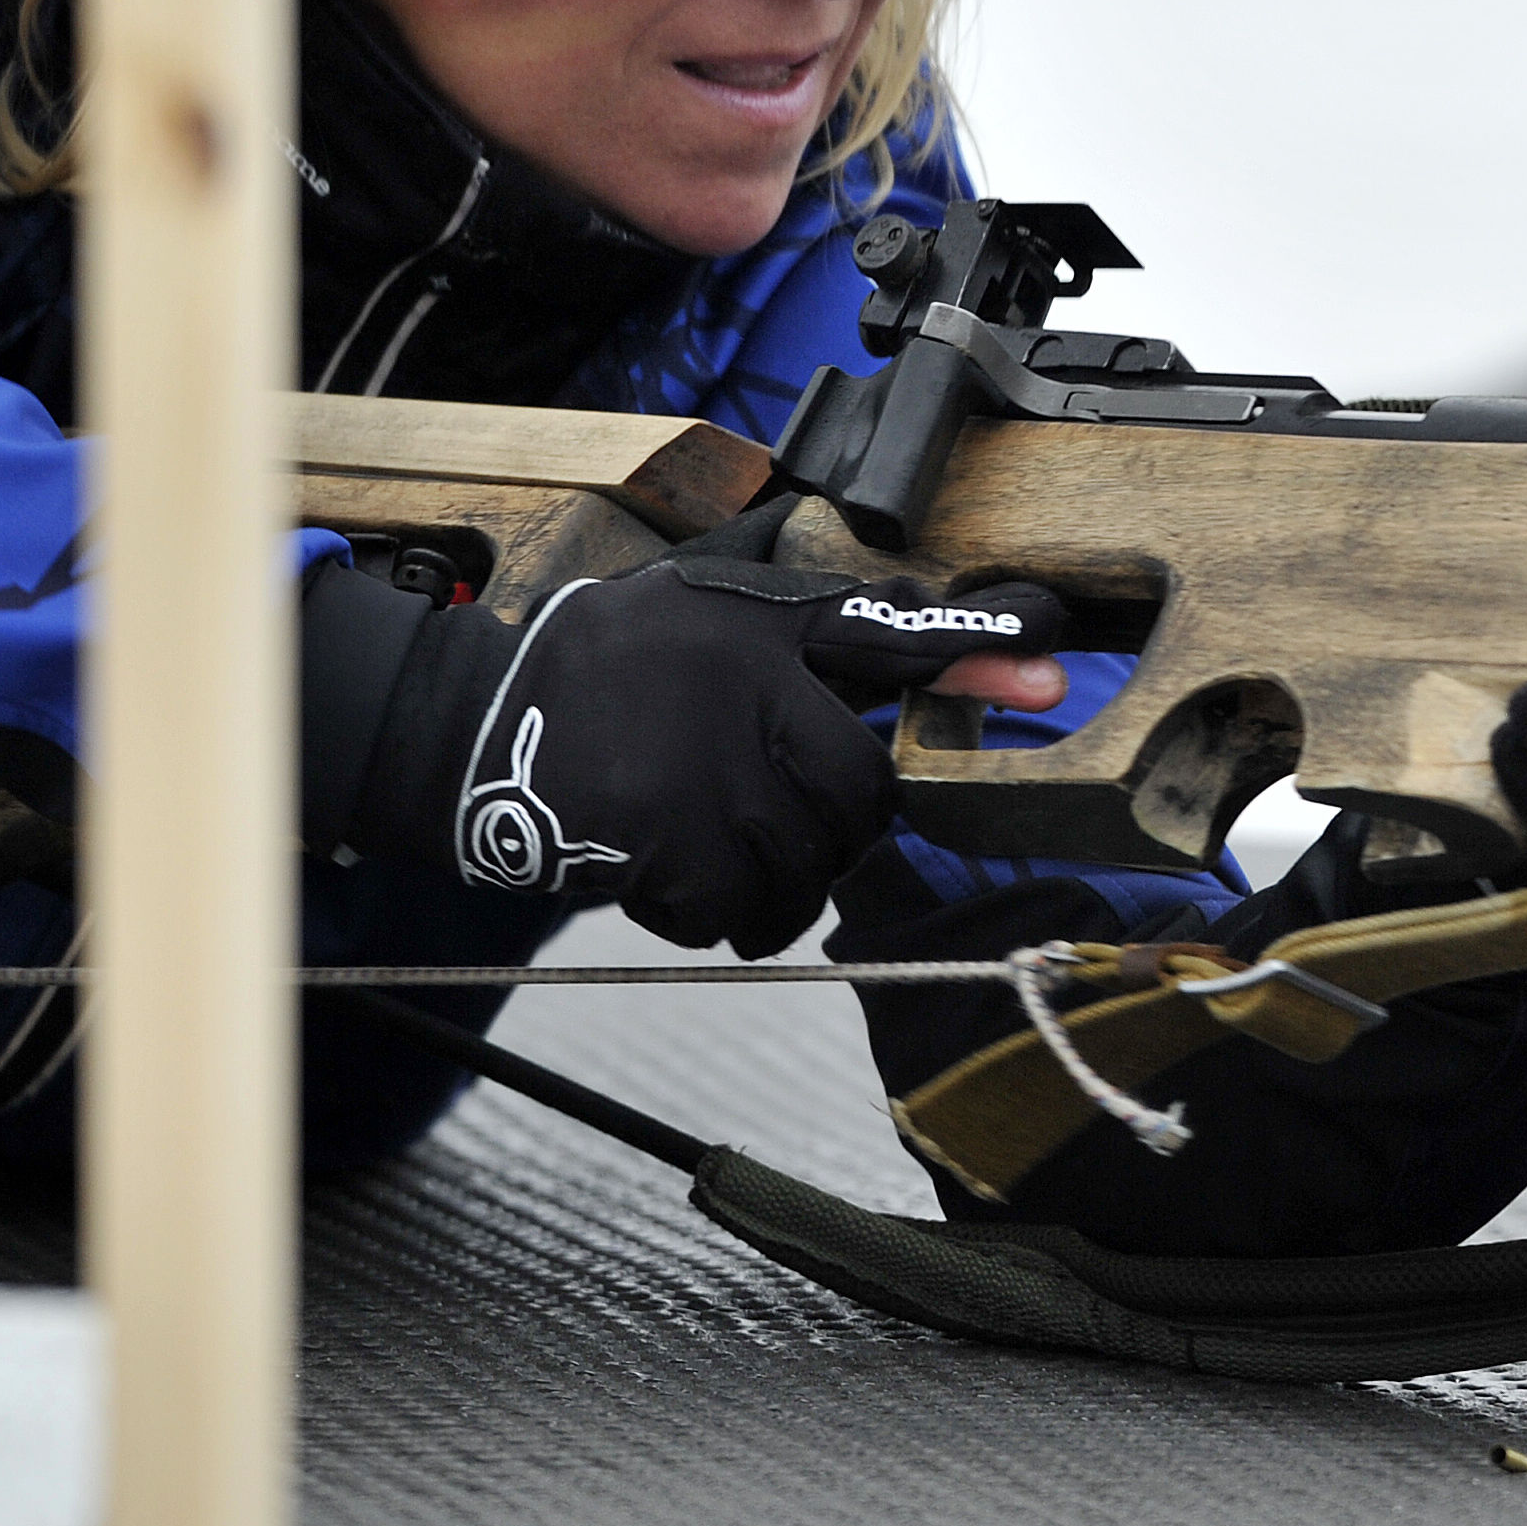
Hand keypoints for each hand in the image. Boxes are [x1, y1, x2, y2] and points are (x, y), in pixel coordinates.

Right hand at [314, 517, 1067, 953]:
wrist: (470, 729)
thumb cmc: (605, 669)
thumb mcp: (703, 609)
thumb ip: (805, 628)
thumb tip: (929, 627)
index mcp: (761, 627)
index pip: (888, 636)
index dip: (977, 654)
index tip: (1056, 669)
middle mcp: (745, 690)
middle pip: (862, 794)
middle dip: (840, 828)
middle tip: (786, 823)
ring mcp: (708, 770)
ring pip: (806, 867)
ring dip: (771, 883)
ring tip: (712, 846)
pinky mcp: (666, 843)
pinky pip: (737, 913)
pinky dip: (711, 916)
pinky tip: (665, 873)